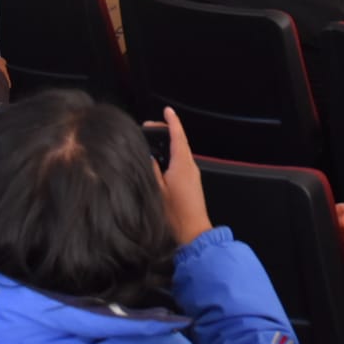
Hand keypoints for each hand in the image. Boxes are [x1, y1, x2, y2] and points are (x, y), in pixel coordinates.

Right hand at [153, 107, 211, 245]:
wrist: (194, 233)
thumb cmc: (175, 215)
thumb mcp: (158, 191)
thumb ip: (153, 171)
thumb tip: (149, 157)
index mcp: (182, 165)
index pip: (178, 136)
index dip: (172, 122)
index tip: (167, 110)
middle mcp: (190, 166)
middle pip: (180, 142)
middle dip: (167, 131)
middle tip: (150, 127)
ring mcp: (193, 175)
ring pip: (181, 152)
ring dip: (168, 144)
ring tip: (152, 141)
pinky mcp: (192, 183)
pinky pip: (181, 162)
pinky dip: (171, 155)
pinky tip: (160, 160)